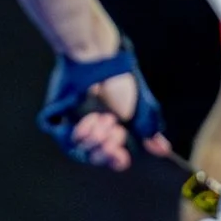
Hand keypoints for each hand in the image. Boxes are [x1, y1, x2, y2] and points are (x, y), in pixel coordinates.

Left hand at [39, 38, 171, 170]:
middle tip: (116, 132)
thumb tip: (162, 149)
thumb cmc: (119, 79)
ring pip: (80, 150)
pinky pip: (65, 139)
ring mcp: (74, 124)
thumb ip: (148, 130)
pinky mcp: (59, 118)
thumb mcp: (140, 108)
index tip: (122, 154)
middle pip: (95, 157)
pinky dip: (81, 133)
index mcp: (110, 129)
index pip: (110, 157)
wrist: (100, 60)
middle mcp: (92, 129)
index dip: (116, 160)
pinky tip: (91, 119)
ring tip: (104, 118)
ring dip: (96, 138)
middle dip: (107, 149)